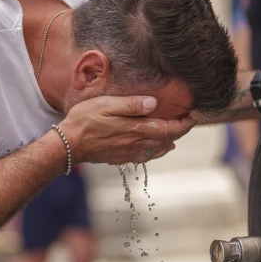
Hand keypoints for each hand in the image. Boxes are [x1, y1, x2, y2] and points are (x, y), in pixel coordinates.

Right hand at [58, 95, 196, 164]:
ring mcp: (128, 152)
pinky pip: (144, 157)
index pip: (167, 128)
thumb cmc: (85, 120)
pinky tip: (157, 149)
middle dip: (178, 132)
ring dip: (168, 142)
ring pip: (156, 150)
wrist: (68, 144)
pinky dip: (155, 152)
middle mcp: (135, 143)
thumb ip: (131, 104)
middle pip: (165, 139)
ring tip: (175, 136)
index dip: (182, 125)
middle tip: (187, 123)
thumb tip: (154, 103)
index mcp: (135, 129)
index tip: (192, 118)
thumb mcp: (107, 105)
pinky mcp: (120, 158)